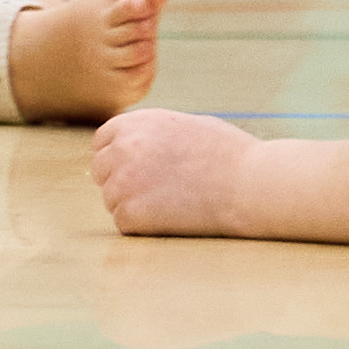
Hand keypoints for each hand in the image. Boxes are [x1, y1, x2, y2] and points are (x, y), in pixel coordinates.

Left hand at [91, 108, 259, 236]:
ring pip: (111, 199)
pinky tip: (170, 217)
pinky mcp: (131, 214)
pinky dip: (142, 225)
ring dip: (132, 204)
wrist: (247, 184)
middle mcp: (124, 149)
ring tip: (169, 202)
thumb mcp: (185, 124)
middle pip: (101, 171)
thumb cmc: (227, 154)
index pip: (102, 141)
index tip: (133, 167)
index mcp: (137, 123)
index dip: (116, 155)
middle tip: (153, 190)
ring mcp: (124, 183)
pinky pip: (123, 223)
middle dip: (120, 180)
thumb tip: (134, 143)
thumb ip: (152, 132)